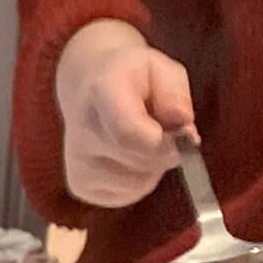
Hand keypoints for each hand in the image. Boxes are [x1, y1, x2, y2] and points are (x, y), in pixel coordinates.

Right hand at [55, 19, 195, 208]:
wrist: (88, 87)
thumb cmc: (131, 77)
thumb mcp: (160, 68)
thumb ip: (175, 94)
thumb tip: (185, 131)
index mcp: (101, 93)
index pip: (126, 132)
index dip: (160, 144)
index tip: (182, 142)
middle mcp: (82, 132)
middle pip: (137, 162)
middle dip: (164, 154)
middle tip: (168, 135)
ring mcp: (77, 163)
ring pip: (136, 184)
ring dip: (153, 168)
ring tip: (146, 143)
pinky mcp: (79, 185)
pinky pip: (126, 195)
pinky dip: (139, 181)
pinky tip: (131, 159)